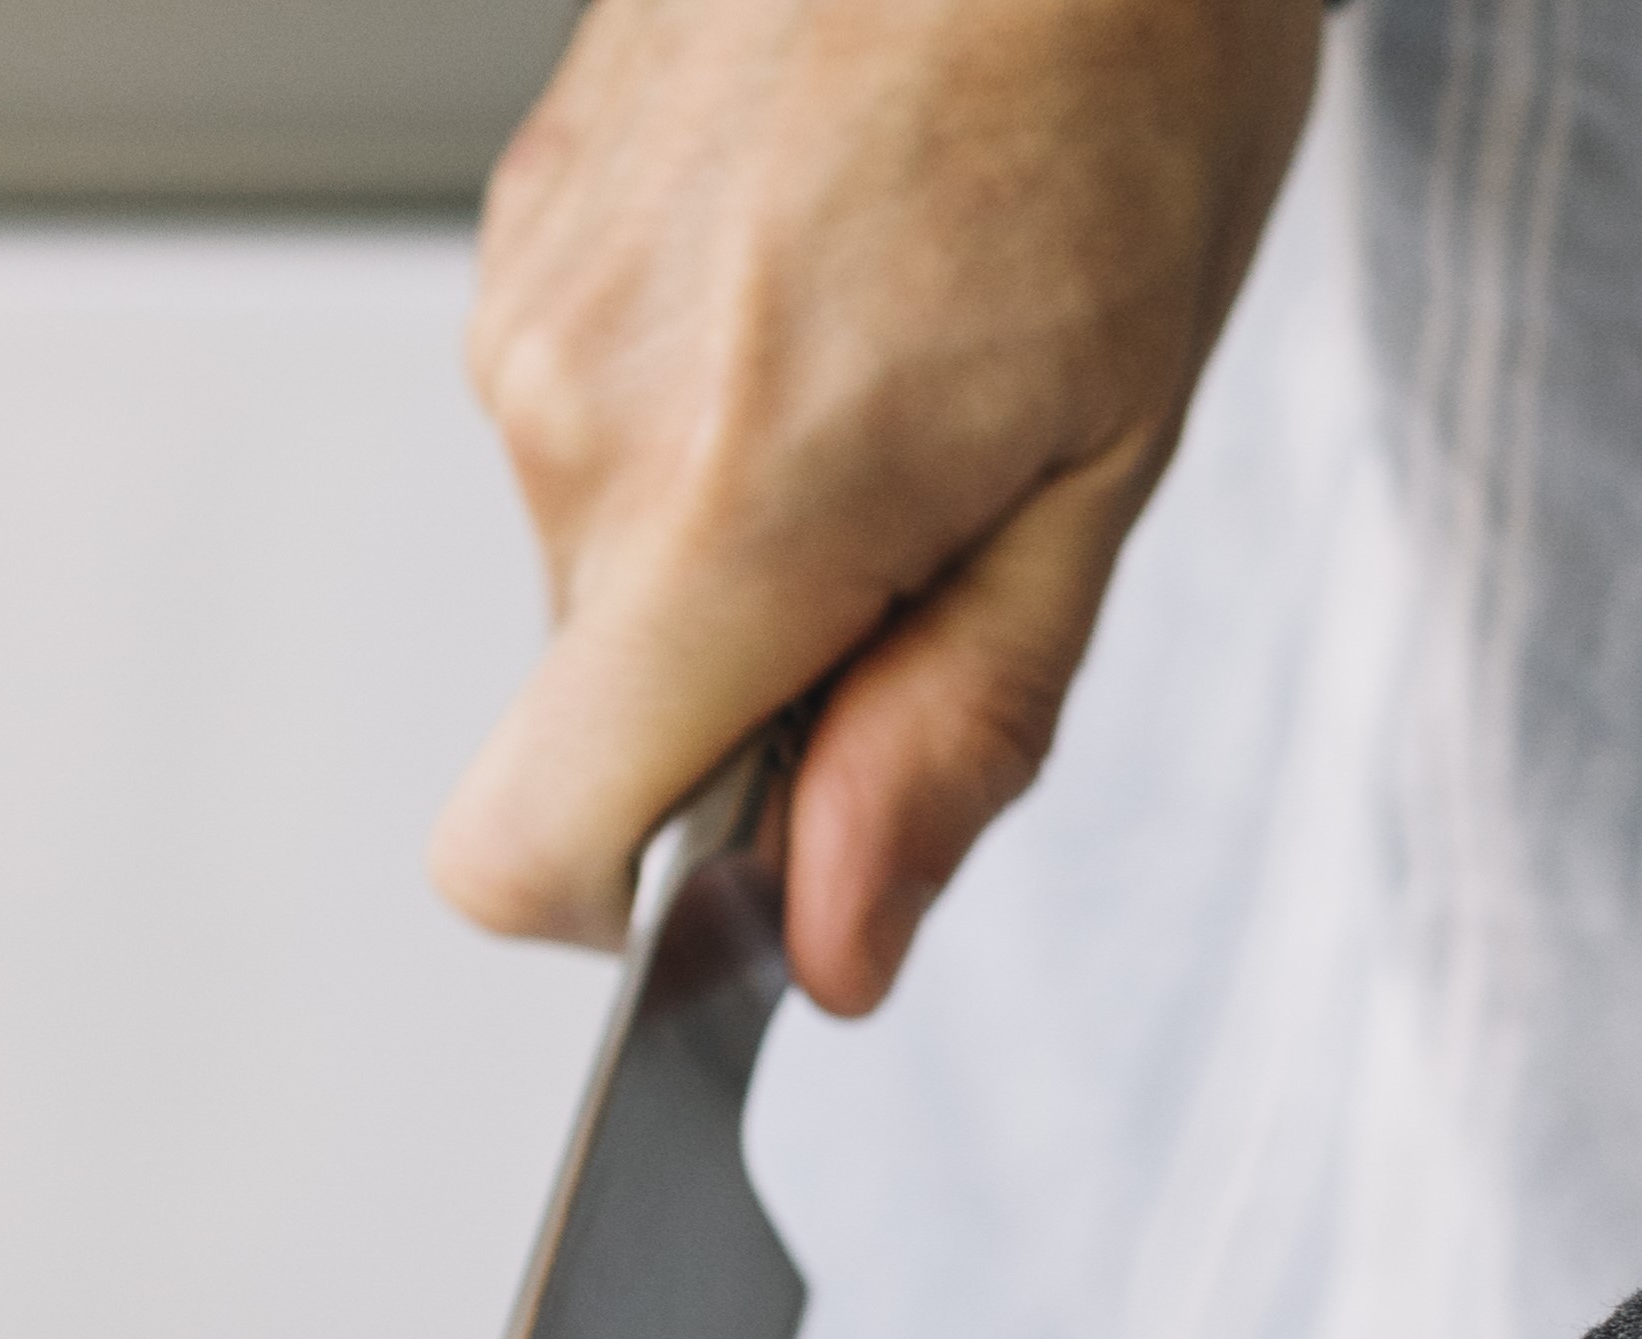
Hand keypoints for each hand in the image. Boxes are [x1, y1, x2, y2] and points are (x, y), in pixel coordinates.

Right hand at [438, 0, 1320, 1011]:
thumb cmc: (1120, 47)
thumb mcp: (1112, 442)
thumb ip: (956, 723)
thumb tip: (834, 946)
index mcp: (722, 506)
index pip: (521, 850)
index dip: (626, 907)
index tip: (752, 846)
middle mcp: (576, 420)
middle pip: (601, 699)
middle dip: (750, 662)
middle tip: (935, 491)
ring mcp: (530, 306)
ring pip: (605, 545)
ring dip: (736, 508)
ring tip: (900, 322)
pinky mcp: (528, 221)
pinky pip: (595, 402)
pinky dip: (708, 383)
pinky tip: (838, 246)